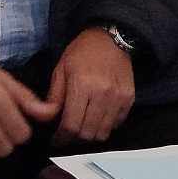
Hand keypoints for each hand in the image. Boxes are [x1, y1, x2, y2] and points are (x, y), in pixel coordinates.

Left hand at [48, 27, 136, 147]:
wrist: (111, 39)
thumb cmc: (83, 52)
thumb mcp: (61, 69)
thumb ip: (54, 96)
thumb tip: (49, 120)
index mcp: (82, 85)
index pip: (71, 125)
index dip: (61, 138)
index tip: (57, 139)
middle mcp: (102, 94)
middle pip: (87, 133)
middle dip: (74, 139)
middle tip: (68, 134)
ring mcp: (118, 98)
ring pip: (102, 133)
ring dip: (90, 135)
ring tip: (82, 127)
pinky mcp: (128, 99)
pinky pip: (116, 125)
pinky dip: (105, 126)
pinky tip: (97, 117)